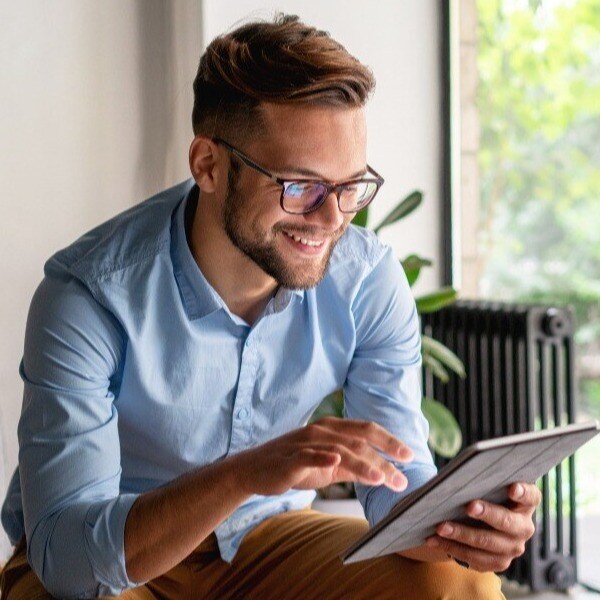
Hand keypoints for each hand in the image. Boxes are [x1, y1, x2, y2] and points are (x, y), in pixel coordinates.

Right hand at [234, 417, 413, 495]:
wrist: (254, 470)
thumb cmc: (293, 466)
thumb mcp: (328, 467)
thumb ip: (353, 467)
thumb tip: (383, 473)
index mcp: (332, 428)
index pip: (367, 430)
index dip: (389, 440)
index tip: (409, 455)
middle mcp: (321, 430)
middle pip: (359, 439)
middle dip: (384, 455)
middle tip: (404, 473)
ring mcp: (305, 442)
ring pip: (340, 449)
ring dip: (363, 463)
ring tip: (382, 477)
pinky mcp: (290, 457)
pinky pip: (309, 455)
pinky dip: (323, 456)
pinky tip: (336, 459)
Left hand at [425, 482, 540, 571]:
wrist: (479, 522)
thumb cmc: (482, 494)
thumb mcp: (486, 486)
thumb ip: (482, 481)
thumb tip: (461, 476)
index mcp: (525, 503)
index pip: (530, 496)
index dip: (523, 492)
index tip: (511, 488)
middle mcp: (524, 527)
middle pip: (507, 522)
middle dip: (487, 513)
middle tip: (468, 506)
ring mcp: (512, 547)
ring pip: (487, 542)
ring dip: (462, 534)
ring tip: (441, 526)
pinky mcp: (498, 562)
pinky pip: (475, 558)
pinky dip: (451, 547)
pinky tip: (434, 539)